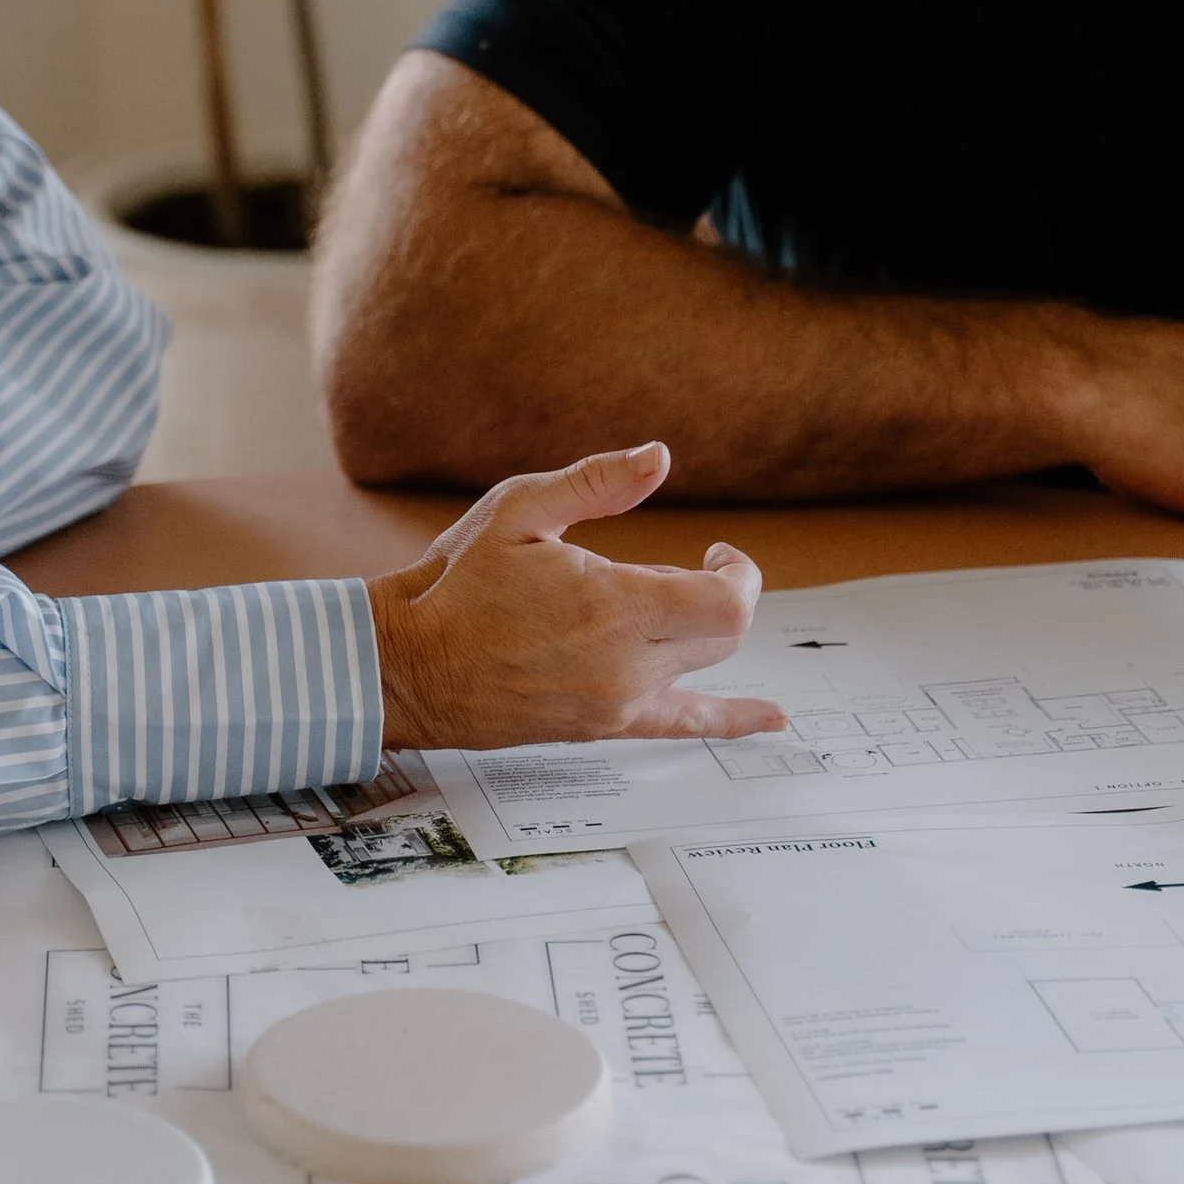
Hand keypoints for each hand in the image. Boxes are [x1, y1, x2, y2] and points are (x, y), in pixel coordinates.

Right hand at [365, 441, 779, 751]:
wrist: (411, 664)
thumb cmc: (456, 584)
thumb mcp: (519, 509)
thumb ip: (597, 483)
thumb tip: (659, 457)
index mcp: (614, 607)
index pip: (729, 603)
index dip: (739, 572)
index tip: (717, 551)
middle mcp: (627, 664)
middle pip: (724, 635)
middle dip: (717, 594)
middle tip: (687, 568)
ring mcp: (618, 702)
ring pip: (702, 668)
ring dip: (699, 633)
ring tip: (664, 607)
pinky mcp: (604, 726)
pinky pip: (685, 726)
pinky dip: (733, 720)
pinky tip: (772, 719)